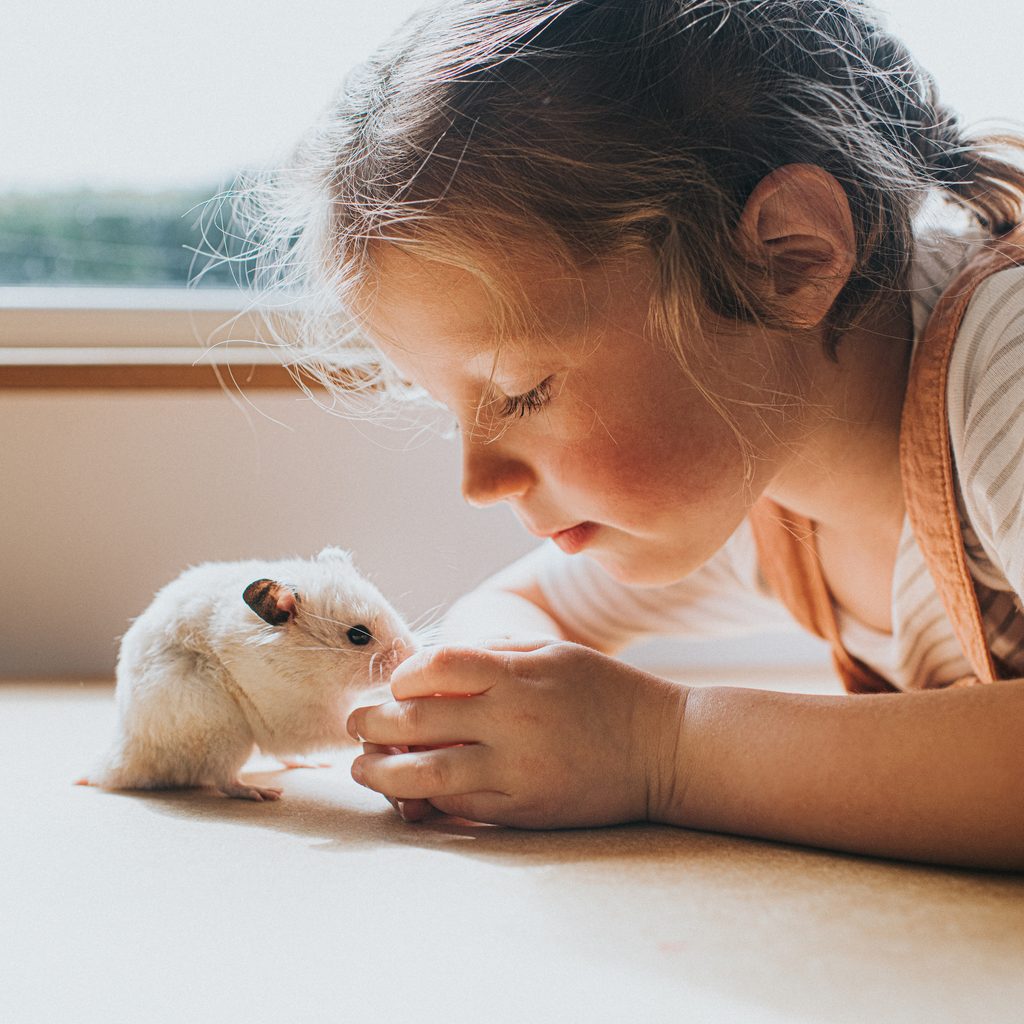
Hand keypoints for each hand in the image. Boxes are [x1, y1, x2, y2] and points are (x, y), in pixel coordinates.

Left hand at [346, 639, 687, 828]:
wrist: (664, 750)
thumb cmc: (607, 692)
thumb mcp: (554, 652)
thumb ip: (494, 653)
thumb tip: (431, 667)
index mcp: (518, 674)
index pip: (435, 667)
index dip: (402, 676)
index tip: (396, 685)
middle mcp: (512, 720)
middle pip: (416, 720)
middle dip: (372, 723)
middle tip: (355, 725)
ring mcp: (516, 771)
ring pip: (425, 776)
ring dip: (381, 772)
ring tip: (362, 768)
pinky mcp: (523, 811)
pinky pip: (458, 809)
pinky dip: (424, 802)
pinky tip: (408, 794)